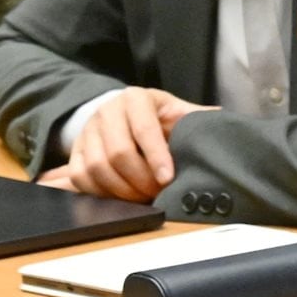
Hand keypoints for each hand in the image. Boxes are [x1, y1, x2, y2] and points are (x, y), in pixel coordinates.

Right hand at [44, 87, 211, 201]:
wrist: (119, 112)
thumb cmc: (153, 115)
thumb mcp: (175, 110)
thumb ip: (195, 117)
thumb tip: (222, 121)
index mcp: (134, 99)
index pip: (144, 128)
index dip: (156, 155)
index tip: (168, 178)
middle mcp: (106, 112)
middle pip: (118, 153)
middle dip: (140, 179)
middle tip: (157, 192)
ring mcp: (87, 132)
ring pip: (97, 168)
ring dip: (121, 191)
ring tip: (141, 197)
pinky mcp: (74, 152)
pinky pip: (80, 178)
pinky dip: (99, 193)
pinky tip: (118, 197)